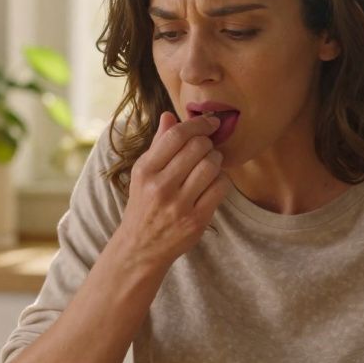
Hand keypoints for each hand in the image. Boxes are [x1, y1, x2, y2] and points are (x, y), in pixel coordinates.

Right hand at [114, 112, 231, 269]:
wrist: (141, 246)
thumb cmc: (144, 204)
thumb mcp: (143, 173)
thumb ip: (158, 144)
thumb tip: (170, 116)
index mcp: (145, 170)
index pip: (176, 136)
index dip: (197, 124)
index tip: (209, 122)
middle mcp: (160, 187)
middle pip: (197, 148)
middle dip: (207, 143)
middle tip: (207, 147)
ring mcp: (179, 205)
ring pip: (211, 166)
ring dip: (216, 160)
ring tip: (210, 164)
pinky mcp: (197, 220)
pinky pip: (220, 188)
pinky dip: (221, 180)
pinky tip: (213, 182)